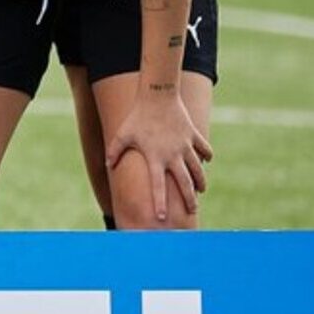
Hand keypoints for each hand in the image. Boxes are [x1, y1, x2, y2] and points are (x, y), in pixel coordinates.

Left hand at [106, 92, 212, 223]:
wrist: (156, 95)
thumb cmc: (137, 116)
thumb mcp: (122, 134)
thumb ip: (114, 151)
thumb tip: (107, 165)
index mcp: (155, 157)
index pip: (157, 186)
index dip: (159, 202)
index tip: (161, 218)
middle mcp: (173, 154)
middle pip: (185, 183)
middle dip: (190, 199)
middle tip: (193, 211)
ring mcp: (186, 145)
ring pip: (198, 169)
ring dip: (201, 181)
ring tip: (201, 190)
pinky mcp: (194, 136)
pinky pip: (205, 149)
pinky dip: (207, 156)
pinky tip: (205, 161)